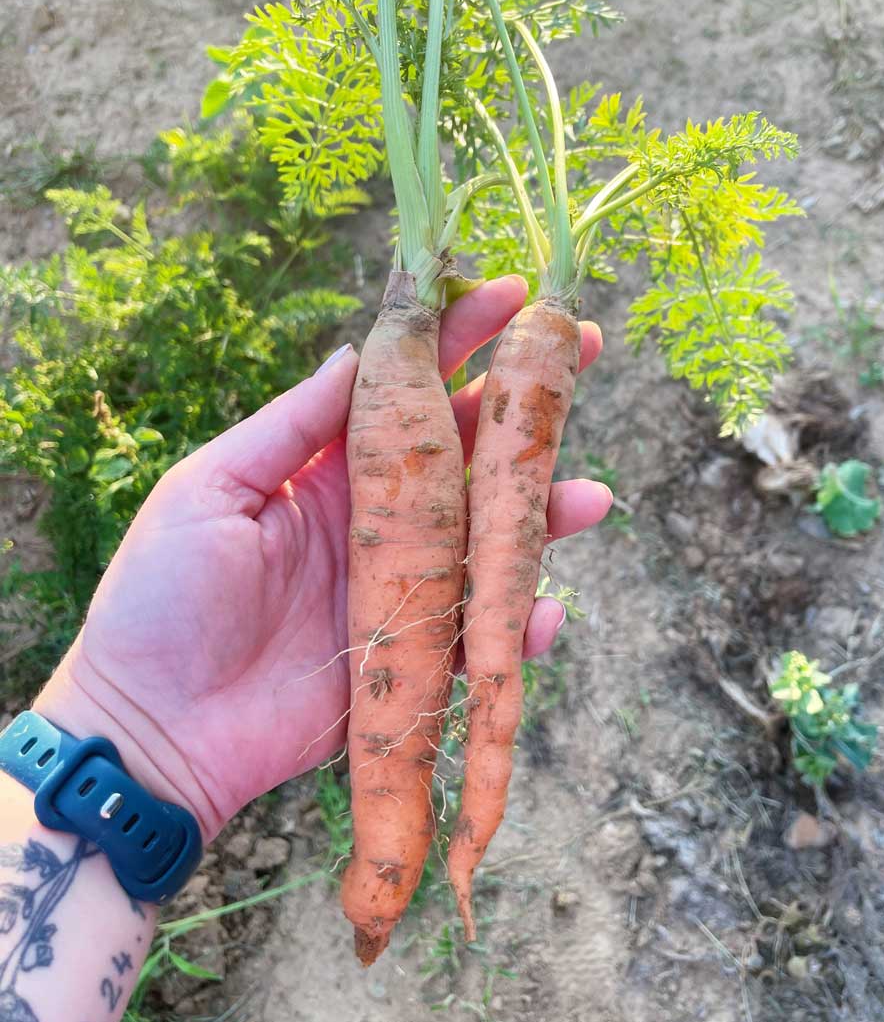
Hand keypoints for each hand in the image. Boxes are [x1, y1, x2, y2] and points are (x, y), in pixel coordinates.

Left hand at [36, 277, 608, 840]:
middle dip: (526, 403)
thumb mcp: (211, 489)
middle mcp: (378, 517)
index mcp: (328, 467)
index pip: (406, 386)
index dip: (459, 336)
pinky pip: (479, 633)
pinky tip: (542, 612)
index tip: (513, 293)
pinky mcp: (412, 656)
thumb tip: (357, 353)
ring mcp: (401, 584)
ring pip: (491, 538)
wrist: (154, 728)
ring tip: (592, 497)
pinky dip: (517, 624)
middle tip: (584, 352)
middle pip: (468, 449)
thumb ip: (289, 426)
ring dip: (543, 515)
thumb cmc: (162, 598)